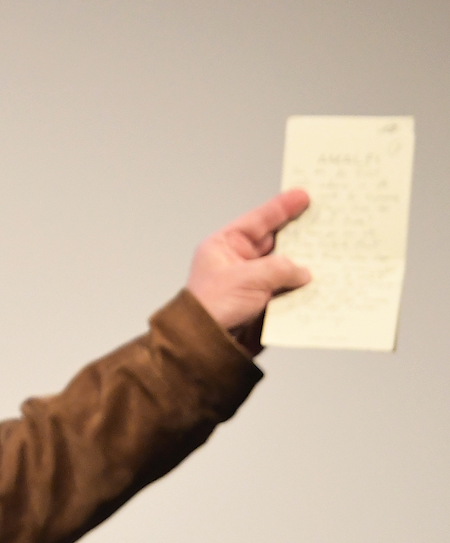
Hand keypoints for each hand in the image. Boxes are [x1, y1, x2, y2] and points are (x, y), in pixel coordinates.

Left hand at [186, 189, 311, 352]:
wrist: (208, 348)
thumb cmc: (212, 309)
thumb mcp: (247, 280)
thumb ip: (279, 269)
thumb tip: (304, 272)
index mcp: (225, 246)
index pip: (258, 221)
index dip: (282, 207)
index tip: (304, 194)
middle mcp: (240, 261)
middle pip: (277, 242)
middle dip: (301, 235)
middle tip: (327, 222)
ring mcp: (253, 283)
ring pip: (287, 268)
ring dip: (307, 265)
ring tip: (334, 253)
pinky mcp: (264, 304)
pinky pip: (290, 291)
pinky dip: (305, 289)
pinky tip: (325, 284)